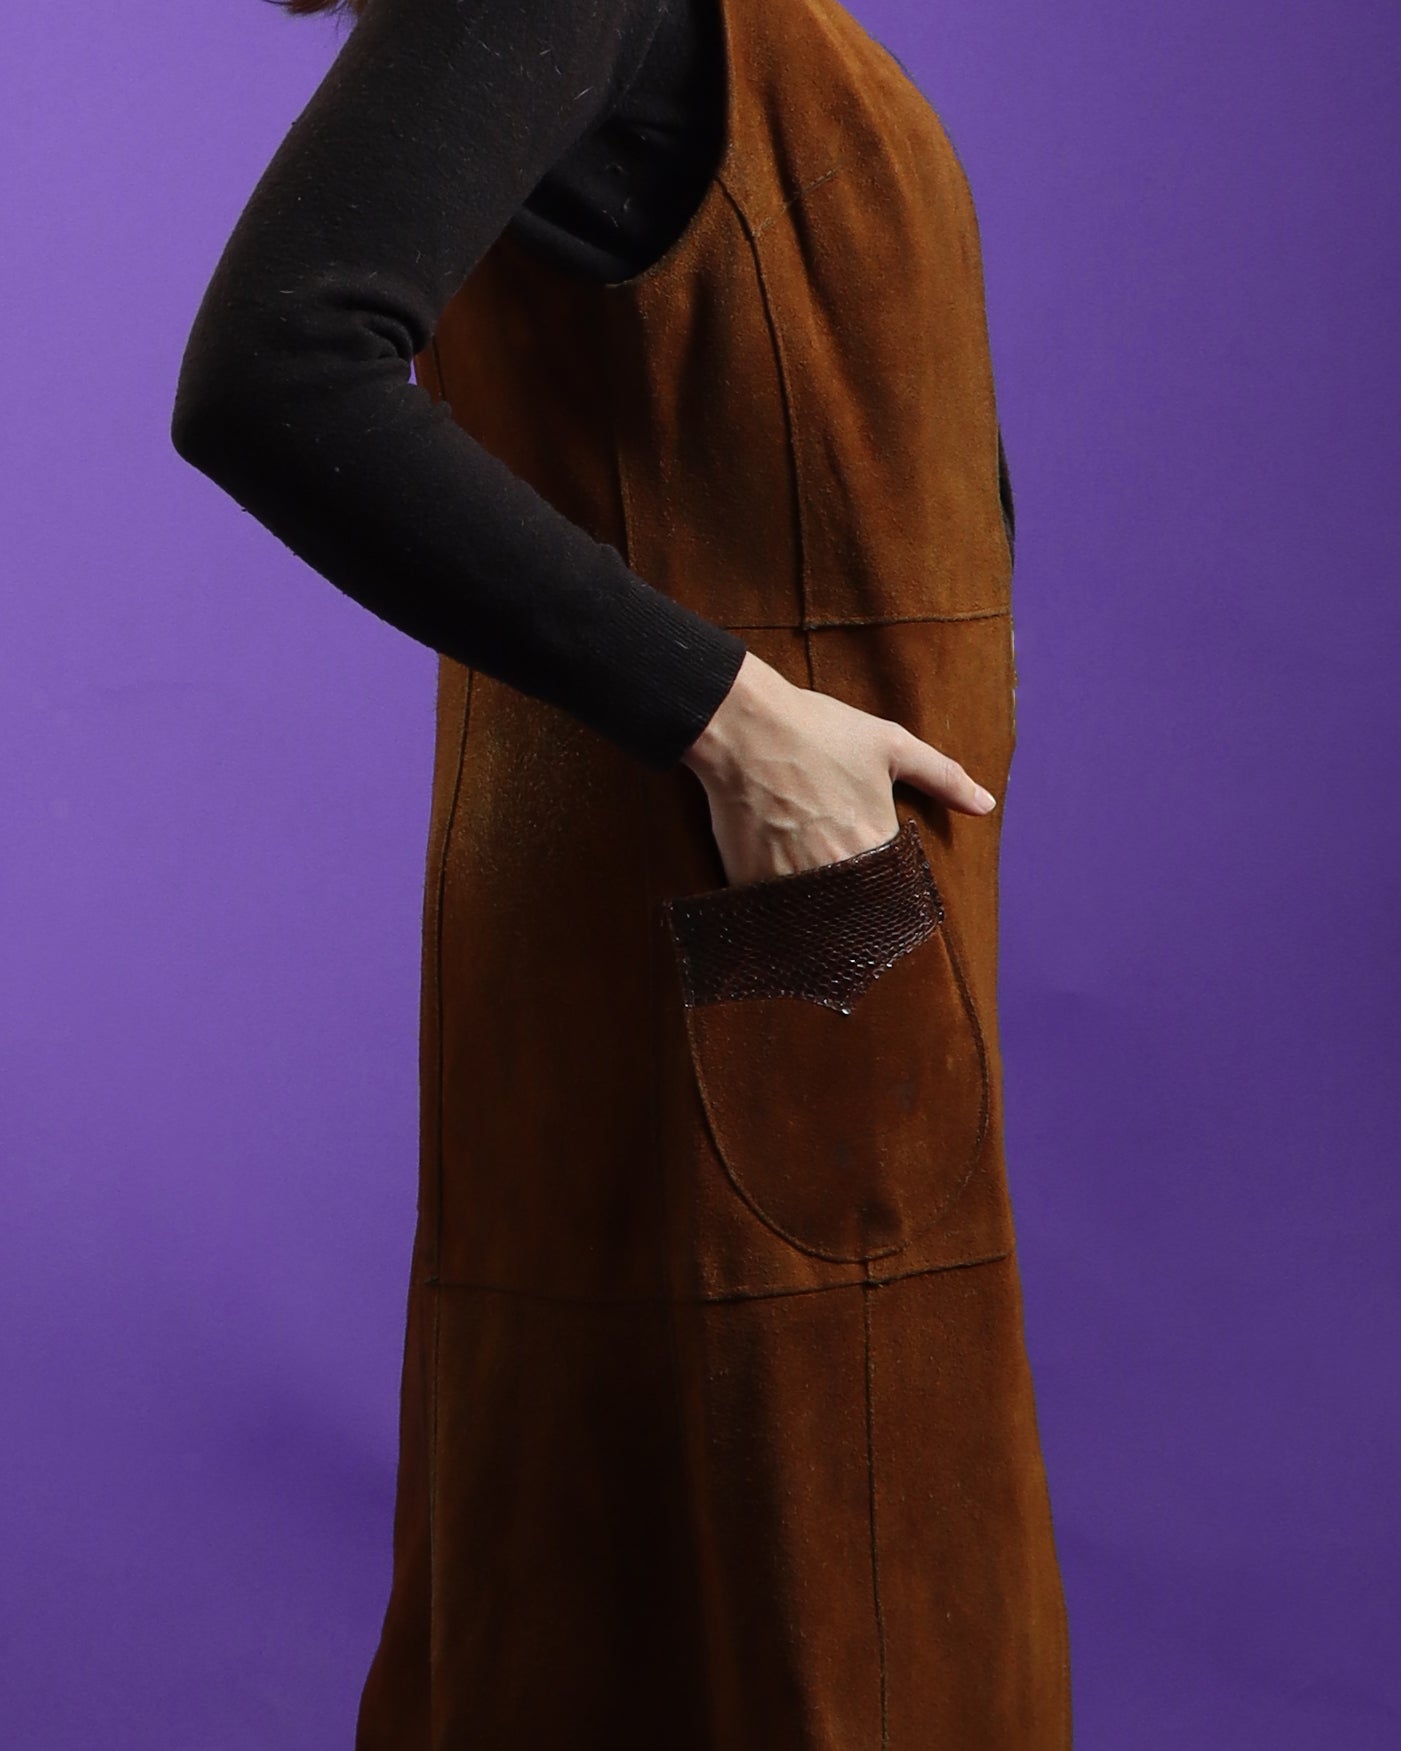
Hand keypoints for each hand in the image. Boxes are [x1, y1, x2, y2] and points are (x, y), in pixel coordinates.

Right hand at [680, 651, 997, 887]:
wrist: (743, 726)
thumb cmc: (818, 730)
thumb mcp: (891, 744)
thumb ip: (943, 777)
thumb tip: (985, 804)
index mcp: (876, 843)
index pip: (897, 889)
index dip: (891, 883)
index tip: (880, 874)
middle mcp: (838, 872)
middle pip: (857, 908)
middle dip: (854, 898)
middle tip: (838, 869)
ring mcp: (793, 880)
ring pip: (815, 914)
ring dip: (819, 903)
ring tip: (809, 875)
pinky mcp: (753, 882)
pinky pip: (774, 909)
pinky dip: (780, 900)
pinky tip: (776, 873)